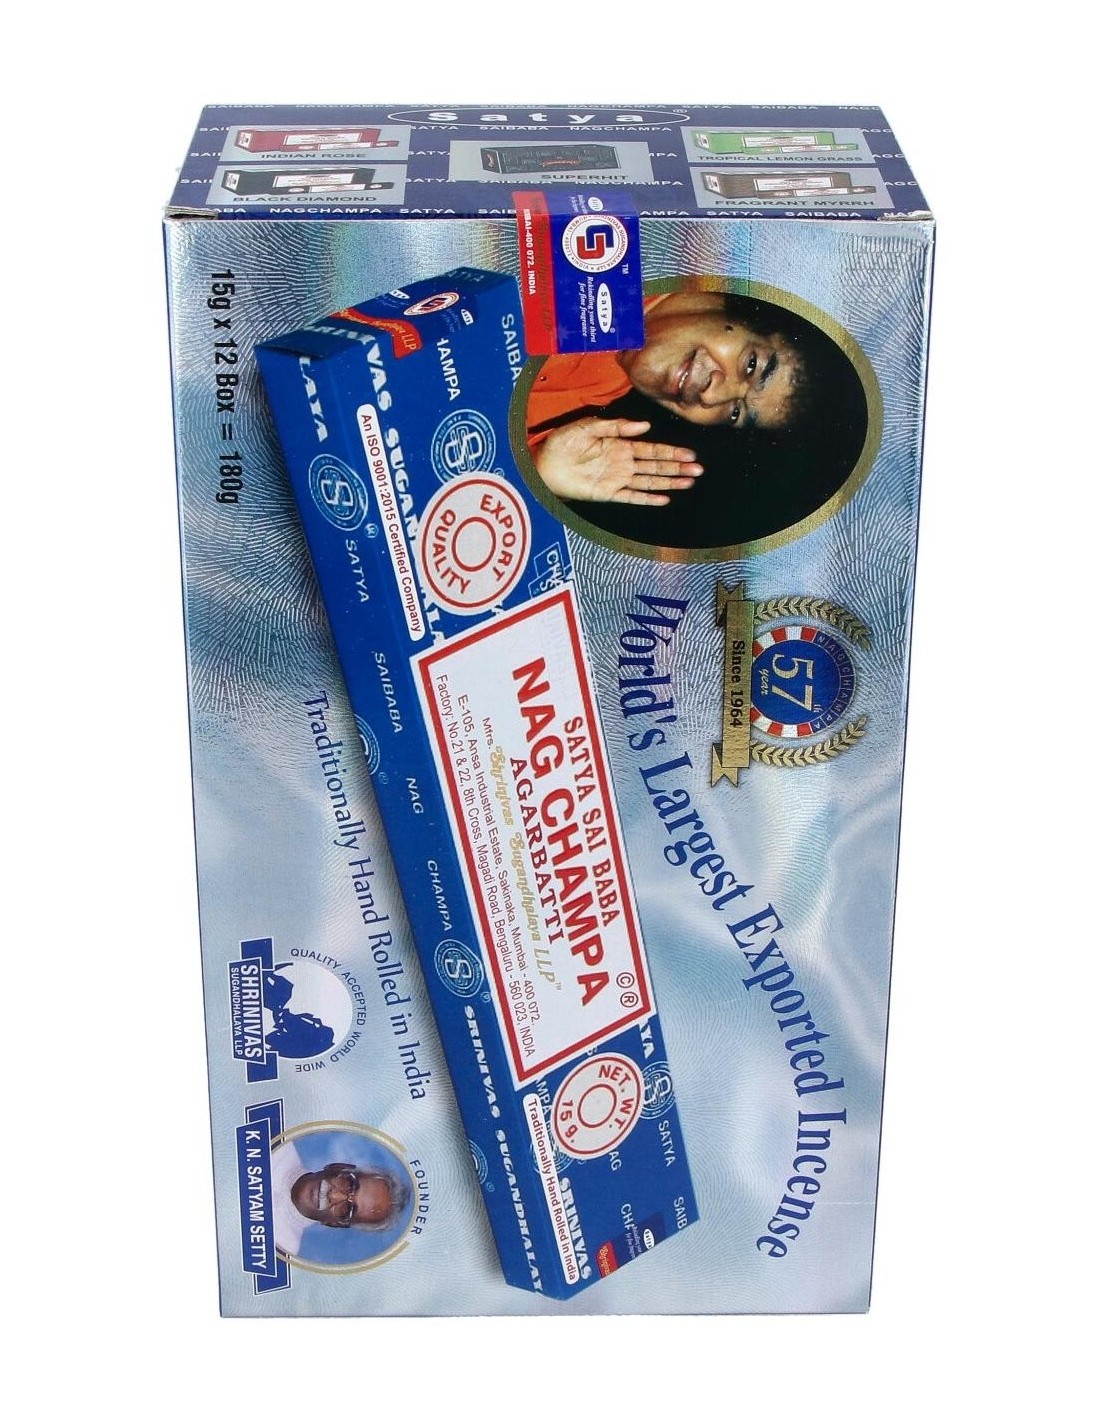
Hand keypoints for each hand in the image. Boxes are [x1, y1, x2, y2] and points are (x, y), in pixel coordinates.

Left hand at [533, 418, 702, 504]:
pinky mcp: (607, 494)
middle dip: (678, 467)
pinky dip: (647, 498)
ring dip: (670, 482)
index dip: (671, 452)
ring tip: (690, 482)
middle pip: (656, 466)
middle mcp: (622, 463)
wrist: (542, 465)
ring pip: (649, 481)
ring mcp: (616, 479)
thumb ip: (615, 426)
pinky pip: (631, 497)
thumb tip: (644, 426)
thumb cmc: (562, 443)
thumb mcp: (587, 426)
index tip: (689, 454)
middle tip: (699, 469)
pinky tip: (664, 499)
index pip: (651, 449)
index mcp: (619, 444)